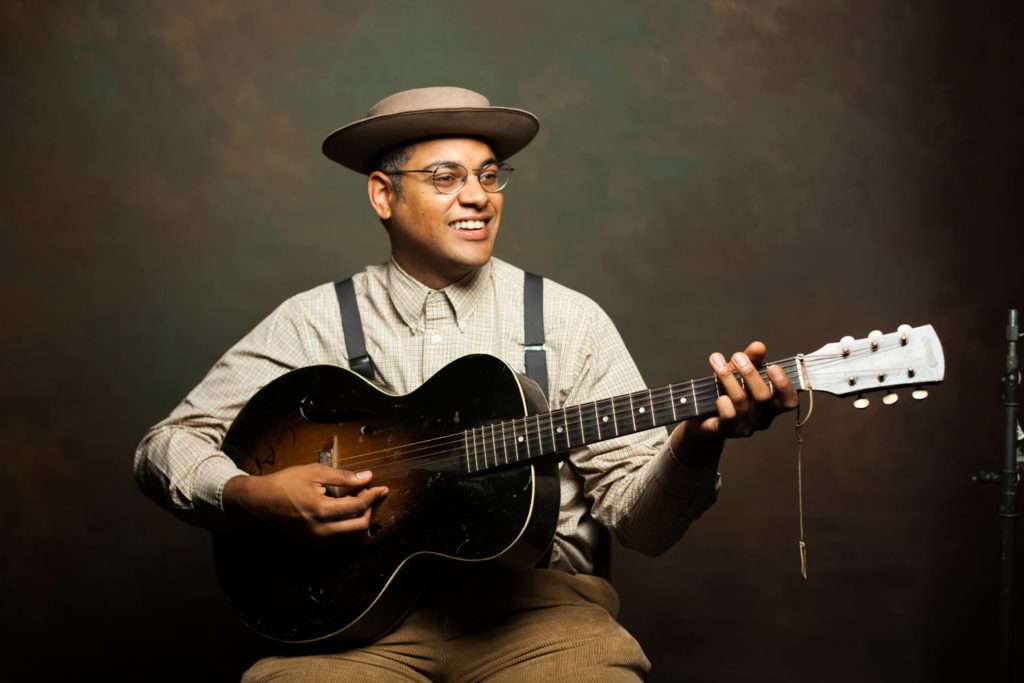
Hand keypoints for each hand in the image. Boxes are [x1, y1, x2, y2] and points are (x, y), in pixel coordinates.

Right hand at [222, 464, 387, 539]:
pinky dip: (348, 527)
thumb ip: (342, 476)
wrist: (256, 503)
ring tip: (362, 502)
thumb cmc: (283, 484)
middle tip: (372, 495)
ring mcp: (315, 541)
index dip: (373, 496)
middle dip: (371, 510)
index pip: (358, 506)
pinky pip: (338, 540)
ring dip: (361, 520)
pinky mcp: (311, 544)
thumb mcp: (313, 472)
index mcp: (321, 511)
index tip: (381, 487)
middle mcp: (320, 531)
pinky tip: (347, 513)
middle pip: (360, 527)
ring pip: (350, 537)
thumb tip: (367, 477)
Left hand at [670, 341, 799, 465]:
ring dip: (728, 378)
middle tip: (737, 356)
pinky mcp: (725, 431)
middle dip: (750, 373)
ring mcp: (744, 427)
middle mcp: (762, 419)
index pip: (789, 401)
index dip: (784, 386)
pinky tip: (718, 394)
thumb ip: (752, 360)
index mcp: (772, 406)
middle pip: (763, 397)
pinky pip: (728, 417)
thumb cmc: (728, 391)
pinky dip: (723, 403)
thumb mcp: (740, 372)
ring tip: (717, 360)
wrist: (703, 416)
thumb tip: (759, 346)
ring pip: (741, 401)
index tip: (772, 366)